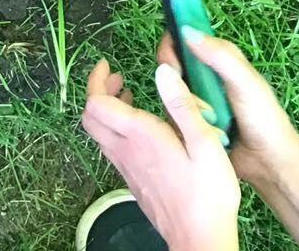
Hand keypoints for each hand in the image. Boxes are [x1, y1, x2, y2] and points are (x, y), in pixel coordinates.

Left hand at [82, 58, 240, 250]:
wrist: (199, 239)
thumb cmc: (208, 192)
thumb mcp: (205, 143)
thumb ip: (181, 105)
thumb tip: (161, 70)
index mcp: (139, 135)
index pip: (96, 103)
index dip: (95, 80)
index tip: (107, 65)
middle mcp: (125, 150)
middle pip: (91, 117)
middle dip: (97, 91)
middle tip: (116, 77)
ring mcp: (126, 167)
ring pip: (99, 132)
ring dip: (107, 109)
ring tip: (128, 93)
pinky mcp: (132, 180)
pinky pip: (112, 147)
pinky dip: (117, 128)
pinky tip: (141, 127)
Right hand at [158, 27, 298, 189]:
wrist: (269, 163)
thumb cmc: (264, 118)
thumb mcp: (246, 83)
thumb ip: (221, 56)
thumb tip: (187, 30)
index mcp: (217, 60)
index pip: (181, 41)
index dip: (171, 47)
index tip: (172, 63)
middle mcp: (202, 79)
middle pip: (170, 69)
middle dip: (175, 84)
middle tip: (190, 99)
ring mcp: (195, 103)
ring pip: (170, 96)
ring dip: (186, 108)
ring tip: (209, 121)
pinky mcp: (190, 125)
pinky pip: (172, 119)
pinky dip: (184, 125)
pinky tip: (199, 134)